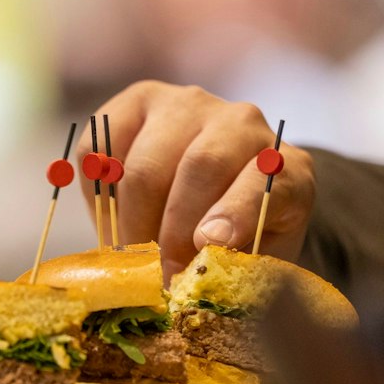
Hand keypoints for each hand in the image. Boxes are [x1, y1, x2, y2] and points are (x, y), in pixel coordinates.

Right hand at [92, 82, 315, 276]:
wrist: (218, 191)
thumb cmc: (241, 237)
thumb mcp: (255, 261)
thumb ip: (237, 269)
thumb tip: (196, 281)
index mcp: (284, 167)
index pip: (262, 181)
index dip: (235, 212)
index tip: (208, 244)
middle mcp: (241, 122)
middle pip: (199, 167)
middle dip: (172, 231)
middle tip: (159, 275)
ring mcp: (187, 105)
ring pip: (145, 165)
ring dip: (132, 223)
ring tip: (136, 255)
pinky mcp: (139, 102)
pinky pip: (102, 149)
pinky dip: (100, 195)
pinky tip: (116, 217)